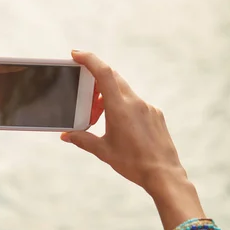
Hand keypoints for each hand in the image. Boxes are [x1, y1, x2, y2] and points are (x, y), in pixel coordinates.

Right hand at [62, 51, 186, 195]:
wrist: (163, 174)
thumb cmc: (133, 164)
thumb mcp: (103, 151)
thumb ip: (83, 139)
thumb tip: (66, 135)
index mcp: (120, 108)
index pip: (103, 73)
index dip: (89, 59)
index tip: (77, 54)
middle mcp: (135, 103)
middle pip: (113, 79)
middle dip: (96, 81)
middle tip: (84, 94)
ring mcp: (148, 108)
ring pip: (124, 92)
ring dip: (109, 97)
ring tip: (100, 116)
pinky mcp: (156, 115)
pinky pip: (136, 103)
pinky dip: (123, 107)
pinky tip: (120, 126)